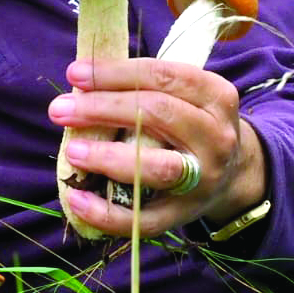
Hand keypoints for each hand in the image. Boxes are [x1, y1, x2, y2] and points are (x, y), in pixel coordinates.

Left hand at [47, 58, 266, 237]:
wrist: (233, 174)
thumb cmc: (191, 125)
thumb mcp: (186, 95)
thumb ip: (144, 87)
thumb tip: (81, 85)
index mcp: (216, 95)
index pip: (163, 76)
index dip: (116, 73)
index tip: (75, 73)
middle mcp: (216, 136)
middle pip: (157, 114)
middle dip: (103, 109)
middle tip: (61, 109)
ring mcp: (203, 179)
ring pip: (157, 167)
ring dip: (108, 158)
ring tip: (72, 150)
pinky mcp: (184, 215)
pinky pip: (143, 219)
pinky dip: (106, 212)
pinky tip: (76, 198)